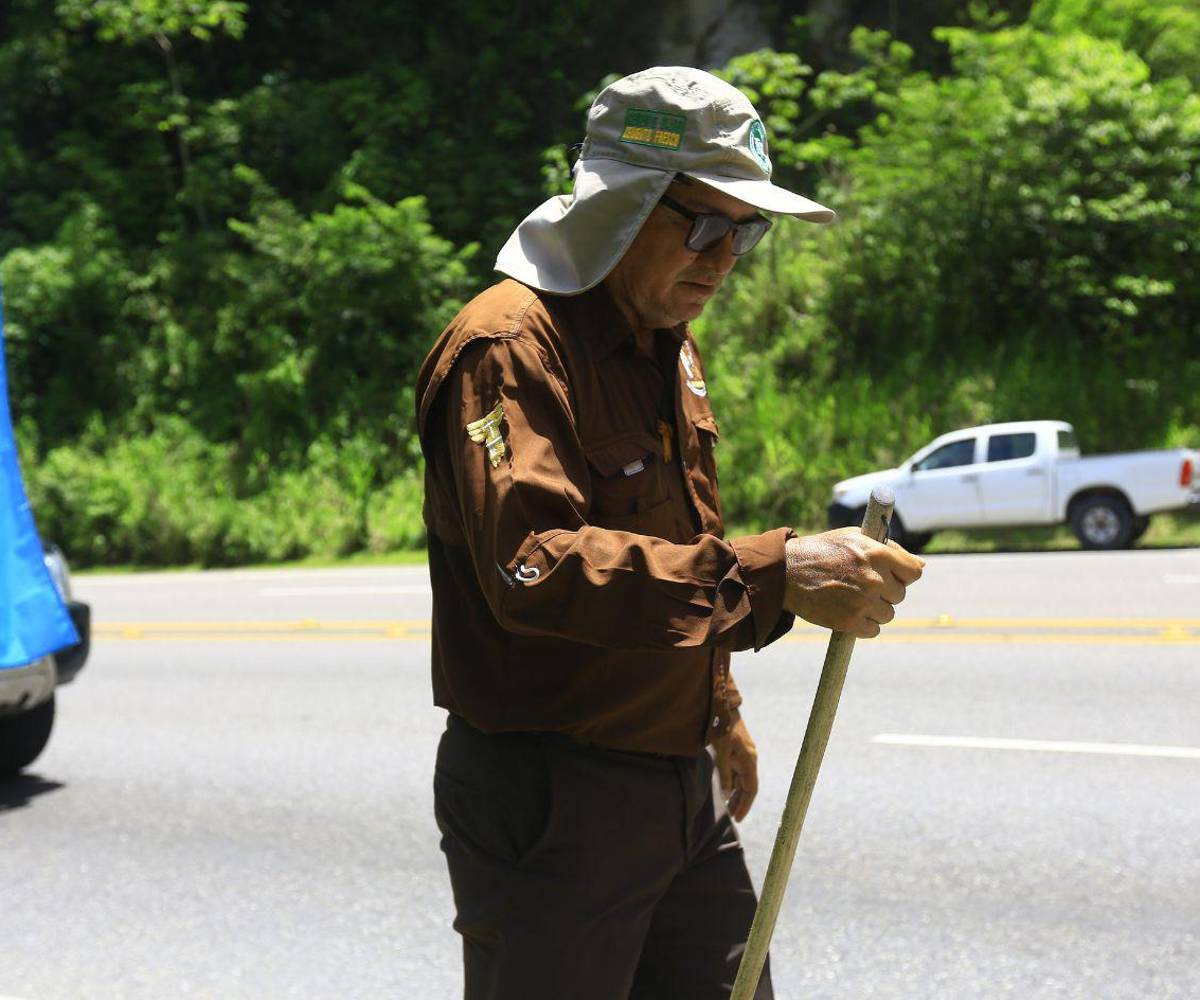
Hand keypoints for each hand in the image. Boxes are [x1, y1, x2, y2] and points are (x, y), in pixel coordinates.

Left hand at [712, 712, 757, 821]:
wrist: (721, 706)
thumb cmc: (721, 727)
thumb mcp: (721, 751)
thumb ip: (724, 773)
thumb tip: (726, 794)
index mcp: (748, 760)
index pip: (751, 789)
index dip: (745, 805)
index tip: (737, 819)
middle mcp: (749, 759)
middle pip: (747, 786)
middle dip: (740, 802)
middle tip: (732, 818)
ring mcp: (743, 755)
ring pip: (742, 780)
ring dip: (735, 794)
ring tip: (727, 808)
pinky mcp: (736, 751)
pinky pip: (736, 772)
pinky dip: (732, 783)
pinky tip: (724, 790)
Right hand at [784, 528, 924, 637]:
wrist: (786, 573)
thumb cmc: (821, 550)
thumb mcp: (854, 538)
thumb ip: (889, 549)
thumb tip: (921, 566)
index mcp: (877, 553)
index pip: (913, 572)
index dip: (903, 574)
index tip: (890, 575)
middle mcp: (873, 578)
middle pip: (899, 595)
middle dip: (885, 592)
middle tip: (862, 585)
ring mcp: (862, 602)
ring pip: (888, 614)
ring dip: (874, 609)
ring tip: (851, 598)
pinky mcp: (850, 621)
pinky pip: (873, 630)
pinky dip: (863, 625)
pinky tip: (848, 611)